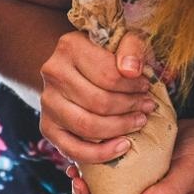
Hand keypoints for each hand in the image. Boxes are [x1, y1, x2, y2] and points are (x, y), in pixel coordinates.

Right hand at [39, 29, 158, 163]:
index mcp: (69, 47)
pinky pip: (73, 149)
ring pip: (87, 126)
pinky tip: (122, 147)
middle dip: (129, 108)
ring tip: (138, 122)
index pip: (108, 75)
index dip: (133, 86)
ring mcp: (47, 102)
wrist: (75, 68)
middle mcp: (53, 73)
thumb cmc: (105, 55)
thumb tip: (132, 71)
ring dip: (119, 128)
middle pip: (98, 102)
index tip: (146, 88)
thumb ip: (131, 48)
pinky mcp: (47, 127)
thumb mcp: (122, 40)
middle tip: (146, 108)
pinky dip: (100, 153)